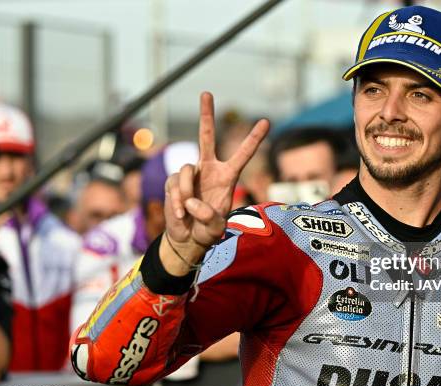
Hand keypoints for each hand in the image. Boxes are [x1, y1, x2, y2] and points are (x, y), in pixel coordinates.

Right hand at [161, 92, 268, 274]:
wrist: (187, 237)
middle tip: (206, 92)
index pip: (243, 155)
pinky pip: (175, 185)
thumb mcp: (215, 229)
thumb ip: (208, 218)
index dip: (254, 139)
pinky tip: (181, 214)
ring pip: (187, 171)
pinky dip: (177, 201)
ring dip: (188, 193)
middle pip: (207, 137)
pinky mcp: (175, 181)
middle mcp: (209, 169)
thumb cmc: (207, 231)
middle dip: (206, 115)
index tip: (266, 121)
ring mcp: (191, 174)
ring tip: (189, 212)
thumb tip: (192, 201)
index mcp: (227, 177)